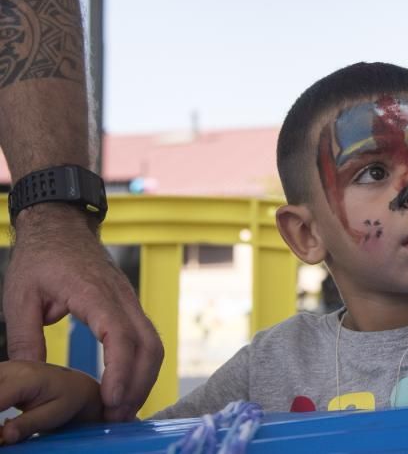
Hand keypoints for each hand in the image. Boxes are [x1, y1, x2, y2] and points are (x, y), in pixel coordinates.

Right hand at [0, 360, 102, 443]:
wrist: (74, 385)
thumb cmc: (68, 399)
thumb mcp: (54, 415)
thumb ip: (28, 425)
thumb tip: (4, 437)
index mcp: (26, 378)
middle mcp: (11, 368)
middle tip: (2, 431)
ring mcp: (2, 369)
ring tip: (2, 427)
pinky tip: (3, 416)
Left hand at [5, 205, 163, 421]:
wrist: (61, 225)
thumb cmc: (39, 258)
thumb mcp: (19, 298)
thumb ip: (25, 339)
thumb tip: (31, 381)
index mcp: (95, 293)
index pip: (120, 335)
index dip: (120, 370)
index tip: (111, 399)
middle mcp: (121, 297)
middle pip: (149, 344)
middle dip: (139, 384)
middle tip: (117, 417)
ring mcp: (130, 300)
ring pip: (153, 343)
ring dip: (144, 378)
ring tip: (121, 408)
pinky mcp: (129, 305)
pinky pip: (145, 337)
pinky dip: (141, 365)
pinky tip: (125, 385)